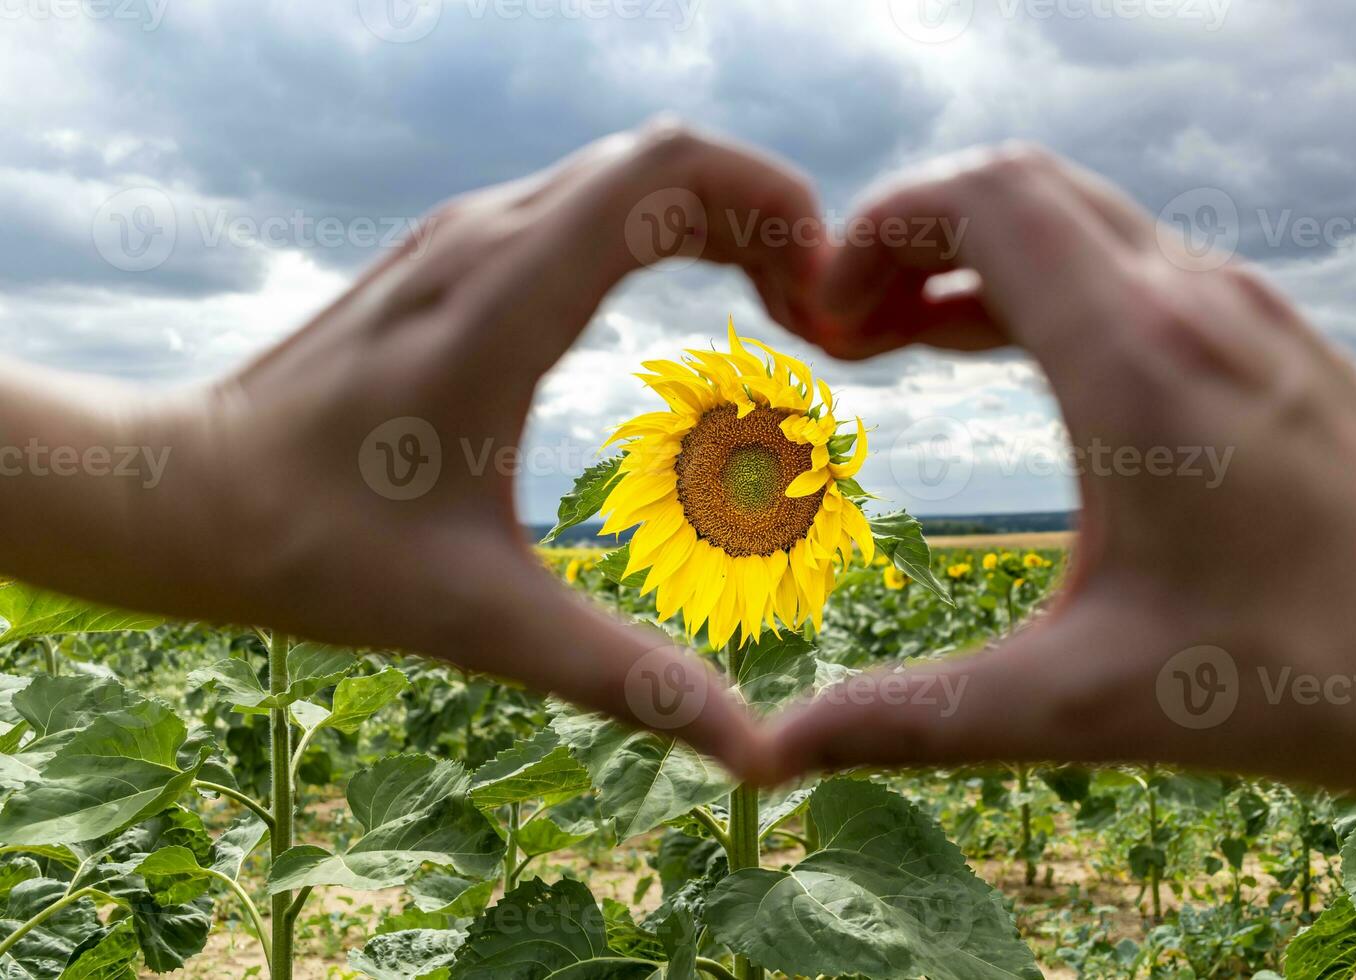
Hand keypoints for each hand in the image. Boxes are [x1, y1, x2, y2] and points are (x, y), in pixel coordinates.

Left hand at [2, 122, 823, 776]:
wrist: (185, 495)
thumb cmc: (317, 551)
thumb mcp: (483, 622)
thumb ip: (627, 680)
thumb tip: (752, 757)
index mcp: (502, 302)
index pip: (666, 171)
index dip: (773, 211)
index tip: (817, 309)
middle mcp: (483, 239)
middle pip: (664, 159)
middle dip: (765, 219)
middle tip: (815, 322)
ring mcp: (461, 237)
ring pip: (623, 173)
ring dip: (716, 220)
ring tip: (775, 311)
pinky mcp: (449, 257)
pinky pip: (582, 202)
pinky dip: (659, 228)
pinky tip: (681, 303)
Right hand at [767, 144, 1355, 802]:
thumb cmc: (1312, 675)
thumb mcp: (1085, 703)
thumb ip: (915, 720)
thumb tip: (775, 758)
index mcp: (1137, 359)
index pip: (985, 197)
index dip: (879, 230)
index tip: (825, 320)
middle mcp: (1193, 301)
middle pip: (1021, 186)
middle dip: (911, 236)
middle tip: (849, 335)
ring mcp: (1242, 309)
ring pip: (1079, 219)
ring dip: (976, 260)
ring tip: (903, 344)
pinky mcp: (1270, 337)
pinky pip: (1129, 263)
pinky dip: (1044, 285)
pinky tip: (1016, 361)